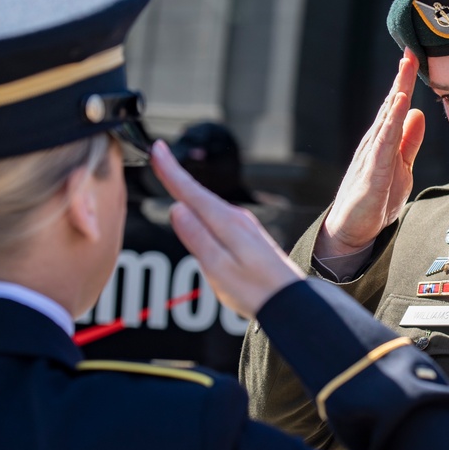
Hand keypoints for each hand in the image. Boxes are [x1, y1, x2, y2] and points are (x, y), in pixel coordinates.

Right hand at [149, 140, 303, 317]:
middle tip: (157, 156)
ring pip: (209, 205)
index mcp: (227, 223)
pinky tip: (199, 208)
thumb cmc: (256, 290)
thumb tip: (177, 208)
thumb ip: (198, 238)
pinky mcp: (249, 237)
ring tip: (171, 176)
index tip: (157, 148)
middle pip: (199, 194)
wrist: (291, 301)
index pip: (191, 192)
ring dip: (189, 190)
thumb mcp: (219, 268)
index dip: (171, 170)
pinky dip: (203, 205)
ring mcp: (245, 227)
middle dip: (177, 176)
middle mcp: (237, 219)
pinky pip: (219, 215)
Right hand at [316, 49, 425, 255]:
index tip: (417, 55)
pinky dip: (391, 124)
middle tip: (411, 49)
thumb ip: (409, 142)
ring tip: (406, 70)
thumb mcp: (401, 166)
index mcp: (384, 140)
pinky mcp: (372, 173)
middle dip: (401, 77)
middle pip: (390, 104)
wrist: (353, 229)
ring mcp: (372, 156)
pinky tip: (398, 108)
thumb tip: (417, 114)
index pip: (396, 104)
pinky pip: (383, 145)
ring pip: (386, 119)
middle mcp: (375, 142)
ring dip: (396, 93)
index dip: (407, 80)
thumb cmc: (375, 198)